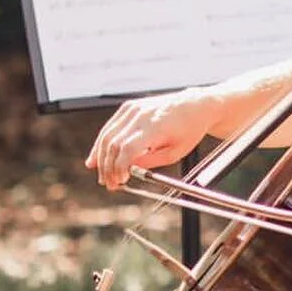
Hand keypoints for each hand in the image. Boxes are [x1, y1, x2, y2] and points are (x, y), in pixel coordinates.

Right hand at [86, 91, 212, 189]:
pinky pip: (110, 127)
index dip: (119, 167)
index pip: (127, 149)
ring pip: (107, 135)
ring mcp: (133, 108)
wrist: (195, 106)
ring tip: (102, 176)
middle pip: (113, 143)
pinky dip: (101, 144)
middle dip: (108, 167)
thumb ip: (150, 162)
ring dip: (101, 158)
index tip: (119, 181)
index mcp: (155, 127)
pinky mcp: (129, 107)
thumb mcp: (175, 153)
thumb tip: (128, 169)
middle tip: (110, 184)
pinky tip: (96, 158)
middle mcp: (141, 115)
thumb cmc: (189, 130)